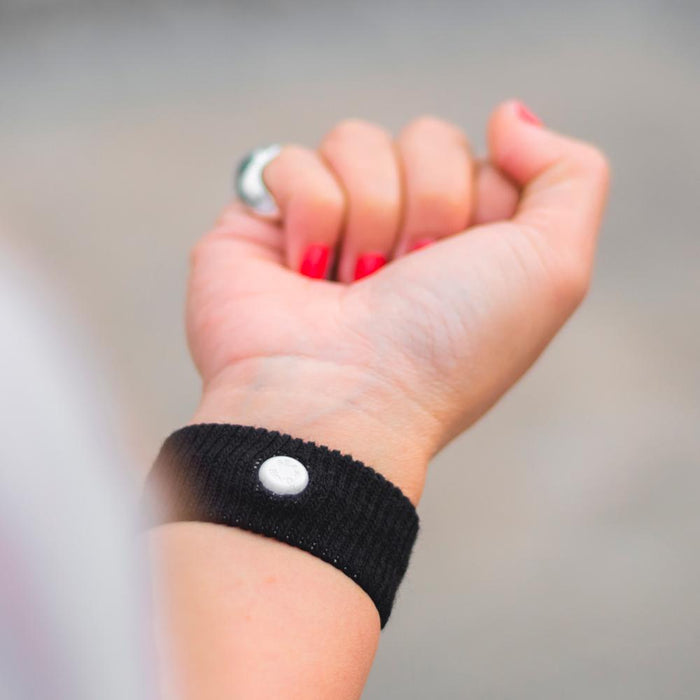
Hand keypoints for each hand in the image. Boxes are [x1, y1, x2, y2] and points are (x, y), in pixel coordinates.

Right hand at [187, 100, 608, 502]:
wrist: (345, 399)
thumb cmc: (448, 346)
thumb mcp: (552, 266)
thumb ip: (570, 173)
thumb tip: (506, 115)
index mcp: (465, 242)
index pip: (483, 157)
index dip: (481, 202)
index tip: (464, 264)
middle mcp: (401, 230)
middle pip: (425, 138)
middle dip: (426, 207)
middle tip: (406, 279)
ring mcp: (332, 224)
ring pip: (356, 141)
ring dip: (367, 218)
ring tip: (354, 288)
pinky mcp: (262, 224)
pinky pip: (288, 162)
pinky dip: (308, 218)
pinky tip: (305, 276)